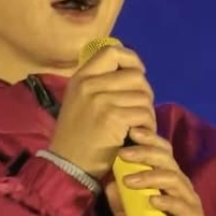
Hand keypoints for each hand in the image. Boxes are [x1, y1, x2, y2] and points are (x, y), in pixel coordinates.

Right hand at [49, 45, 154, 178]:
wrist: (67, 165)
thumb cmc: (76, 135)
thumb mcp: (79, 101)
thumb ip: (99, 83)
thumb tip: (132, 71)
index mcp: (80, 77)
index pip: (110, 50)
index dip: (130, 58)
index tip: (137, 72)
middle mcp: (89, 84)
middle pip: (134, 74)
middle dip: (145, 92)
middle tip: (141, 109)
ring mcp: (100, 100)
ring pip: (143, 95)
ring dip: (148, 112)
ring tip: (141, 125)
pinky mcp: (112, 117)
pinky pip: (143, 112)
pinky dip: (147, 125)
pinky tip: (140, 134)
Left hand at [104, 127, 210, 215]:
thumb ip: (119, 200)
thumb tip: (107, 182)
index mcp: (167, 176)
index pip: (160, 149)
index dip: (148, 138)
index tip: (130, 131)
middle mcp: (180, 183)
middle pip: (166, 158)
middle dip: (144, 152)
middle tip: (123, 153)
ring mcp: (188, 199)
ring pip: (173, 178)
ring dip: (150, 176)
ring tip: (129, 180)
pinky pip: (181, 205)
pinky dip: (166, 201)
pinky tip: (152, 202)